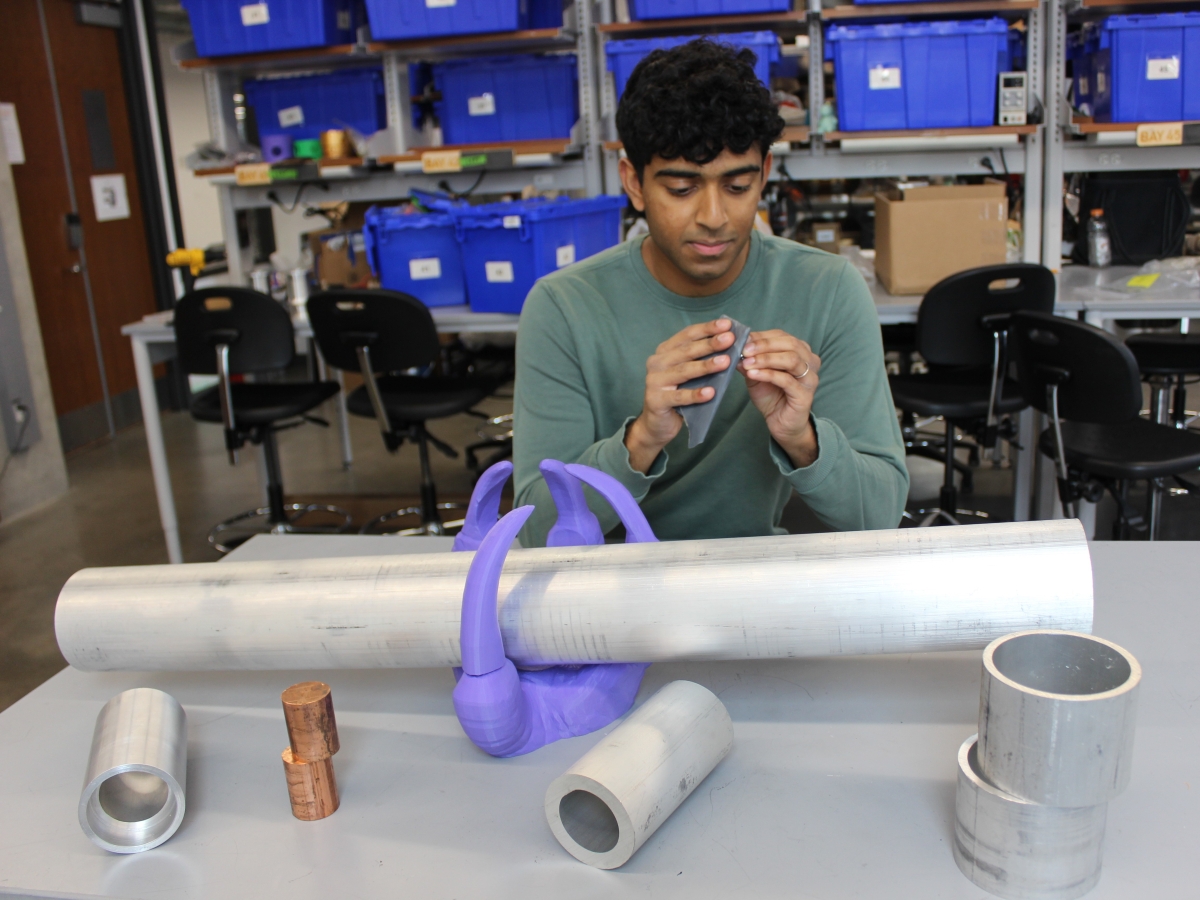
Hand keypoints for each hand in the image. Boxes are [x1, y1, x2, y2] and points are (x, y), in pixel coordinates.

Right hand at [624, 317, 735, 473]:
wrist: (657, 424)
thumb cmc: (677, 393)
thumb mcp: (688, 374)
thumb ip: (701, 359)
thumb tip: (728, 345)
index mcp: (665, 351)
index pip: (687, 335)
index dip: (707, 329)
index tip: (727, 324)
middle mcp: (657, 363)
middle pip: (686, 351)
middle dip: (710, 344)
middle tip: (730, 339)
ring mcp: (655, 382)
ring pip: (684, 371)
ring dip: (706, 366)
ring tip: (725, 362)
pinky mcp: (657, 401)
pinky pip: (680, 397)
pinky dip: (695, 394)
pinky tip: (711, 393)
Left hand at [739, 330, 819, 467]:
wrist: (781, 424)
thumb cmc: (772, 396)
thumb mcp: (756, 375)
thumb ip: (749, 361)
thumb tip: (736, 348)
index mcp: (800, 352)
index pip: (782, 336)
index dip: (762, 336)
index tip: (743, 339)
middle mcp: (810, 361)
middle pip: (790, 344)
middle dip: (764, 345)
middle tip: (744, 350)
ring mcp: (810, 378)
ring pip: (791, 360)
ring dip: (766, 359)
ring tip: (747, 363)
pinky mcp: (805, 395)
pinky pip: (787, 380)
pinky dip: (768, 374)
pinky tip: (753, 374)